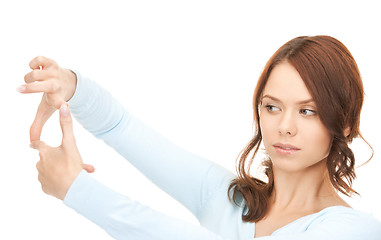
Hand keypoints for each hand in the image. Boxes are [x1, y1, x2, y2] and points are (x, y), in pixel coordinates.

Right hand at [19, 56, 93, 172]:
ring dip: (28, 78)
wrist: (67, 82)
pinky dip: (33, 63)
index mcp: (57, 98)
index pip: (59, 103)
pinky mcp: (51, 62)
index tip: (63, 106)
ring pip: (36, 74)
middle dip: (31, 88)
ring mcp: (54, 73)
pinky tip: (35, 68)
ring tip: (30, 81)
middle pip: (44, 86)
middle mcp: (57, 85)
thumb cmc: (53, 97)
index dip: (60, 105)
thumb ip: (37, 125)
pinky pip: (38, 60)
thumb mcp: (46, 111)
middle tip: (20, 89)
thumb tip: (31, 143)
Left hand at [31, 103, 86, 199]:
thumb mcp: (71, 143)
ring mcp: (42, 177)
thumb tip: (64, 106)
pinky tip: (71, 181)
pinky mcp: (46, 188)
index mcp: (45, 152)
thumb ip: (66, 125)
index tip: (34, 143)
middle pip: (49, 159)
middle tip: (74, 161)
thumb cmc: (72, 165)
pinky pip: (53, 182)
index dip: (38, 143)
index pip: (38, 144)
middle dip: (61, 159)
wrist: (74, 189)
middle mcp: (40, 164)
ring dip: (64, 170)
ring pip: (53, 171)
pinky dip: (61, 181)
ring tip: (77, 172)